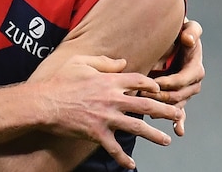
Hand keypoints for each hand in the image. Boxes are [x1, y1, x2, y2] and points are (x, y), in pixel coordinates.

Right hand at [30, 55, 181, 169]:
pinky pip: (114, 148)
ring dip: (154, 135)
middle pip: (145, 105)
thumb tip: (123, 61)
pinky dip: (123, 158)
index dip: (151, 84)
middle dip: (165, 110)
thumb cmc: (60, 81)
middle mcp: (112, 99)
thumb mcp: (80, 62)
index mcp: (109, 81)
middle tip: (177, 115)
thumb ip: (104, 61)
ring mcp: (106, 117)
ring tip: (167, 140)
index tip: (158, 89)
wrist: (43, 103)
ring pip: (137, 127)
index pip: (138, 80)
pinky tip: (131, 164)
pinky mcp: (96, 133)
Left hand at [146, 18, 204, 135]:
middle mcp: (193, 82)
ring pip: (176, 105)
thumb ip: (192, 31)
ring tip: (149, 112)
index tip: (153, 82)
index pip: (182, 80)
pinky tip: (179, 131)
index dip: (169, 82)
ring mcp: (186, 92)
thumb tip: (188, 39)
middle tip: (142, 95)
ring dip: (163, 109)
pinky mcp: (179, 97)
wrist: (177, 40)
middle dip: (161, 96)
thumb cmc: (182, 32)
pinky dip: (180, 122)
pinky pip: (181, 113)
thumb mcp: (188, 28)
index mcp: (195, 68)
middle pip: (178, 95)